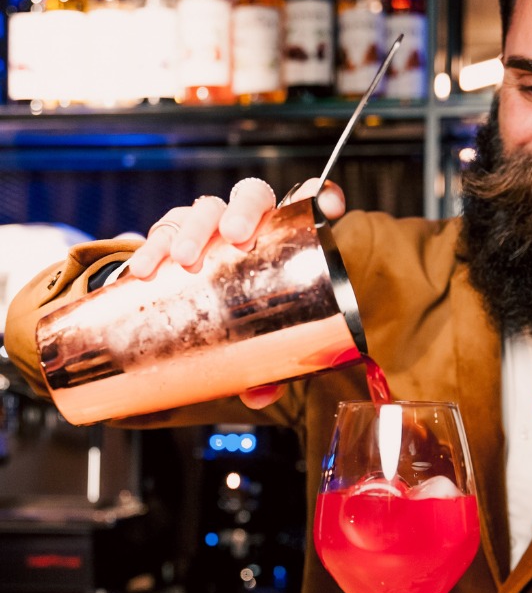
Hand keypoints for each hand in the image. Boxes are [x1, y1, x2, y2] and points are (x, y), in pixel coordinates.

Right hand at [125, 176, 346, 409]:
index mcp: (283, 236)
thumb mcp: (260, 342)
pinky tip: (143, 269)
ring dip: (191, 230)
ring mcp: (211, 222)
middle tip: (234, 237)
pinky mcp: (174, 232)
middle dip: (242, 212)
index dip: (319, 196)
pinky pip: (162, 229)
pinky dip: (151, 247)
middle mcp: (249, 221)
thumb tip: (260, 396)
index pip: (306, 202)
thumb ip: (266, 368)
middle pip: (251, 196)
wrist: (194, 303)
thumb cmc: (243, 316)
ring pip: (203, 209)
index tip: (327, 205)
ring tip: (183, 259)